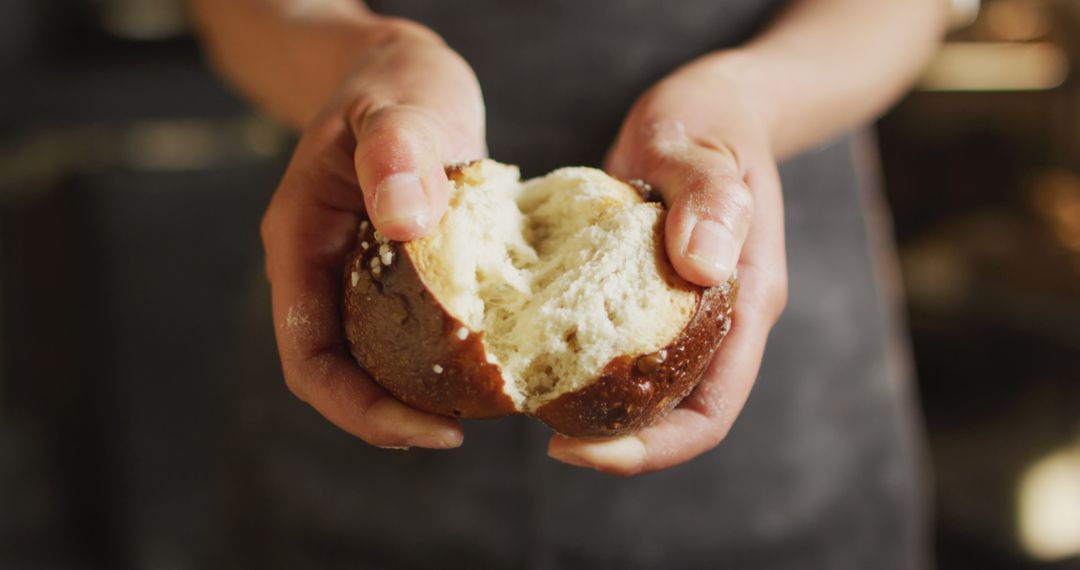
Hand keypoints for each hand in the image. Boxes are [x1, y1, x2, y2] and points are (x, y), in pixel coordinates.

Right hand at [260, 19, 484, 448]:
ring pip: (372, 359)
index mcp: (301, 242)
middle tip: (461, 431)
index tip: (432, 429)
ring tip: (482, 405)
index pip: (310, 358)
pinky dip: (442, 355)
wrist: (396, 73)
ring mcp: (355, 273)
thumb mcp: (398, 103)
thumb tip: (405, 221)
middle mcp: (321, 269)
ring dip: (417, 392)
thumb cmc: (394, 82)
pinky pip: (408, 331)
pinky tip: (491, 357)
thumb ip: (396, 149)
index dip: (361, 409)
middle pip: (339, 374)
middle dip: (392, 414)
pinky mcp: (394, 272)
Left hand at [548, 59, 788, 473]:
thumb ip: (710, 197)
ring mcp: (686, 312)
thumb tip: (701, 265)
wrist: (712, 106)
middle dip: (615, 444)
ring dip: (596, 410)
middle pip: (675, 416)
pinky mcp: (653, 297)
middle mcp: (718, 321)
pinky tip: (534, 349)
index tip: (576, 451)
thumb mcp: (706, 145)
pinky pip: (623, 349)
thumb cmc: (711, 120)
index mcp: (744, 302)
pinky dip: (583, 363)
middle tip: (546, 439)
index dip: (650, 449)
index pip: (709, 412)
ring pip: (647, 390)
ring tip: (532, 400)